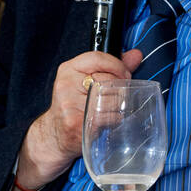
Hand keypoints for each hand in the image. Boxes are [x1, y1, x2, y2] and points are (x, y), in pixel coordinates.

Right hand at [15, 48, 142, 188]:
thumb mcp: (88, 81)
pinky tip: (106, 122)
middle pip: (108, 80)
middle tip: (117, 97)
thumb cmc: (74, 107)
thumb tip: (135, 55)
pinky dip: (113, 120)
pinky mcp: (76, 122)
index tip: (125, 75)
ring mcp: (70, 104)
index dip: (118, 65)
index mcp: (69, 69)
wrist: (55, 135)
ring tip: (109, 111)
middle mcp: (66, 84)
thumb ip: (113, 67)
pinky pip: (108, 117)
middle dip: (120, 89)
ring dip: (118, 107)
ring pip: (112, 99)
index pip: (98, 58)